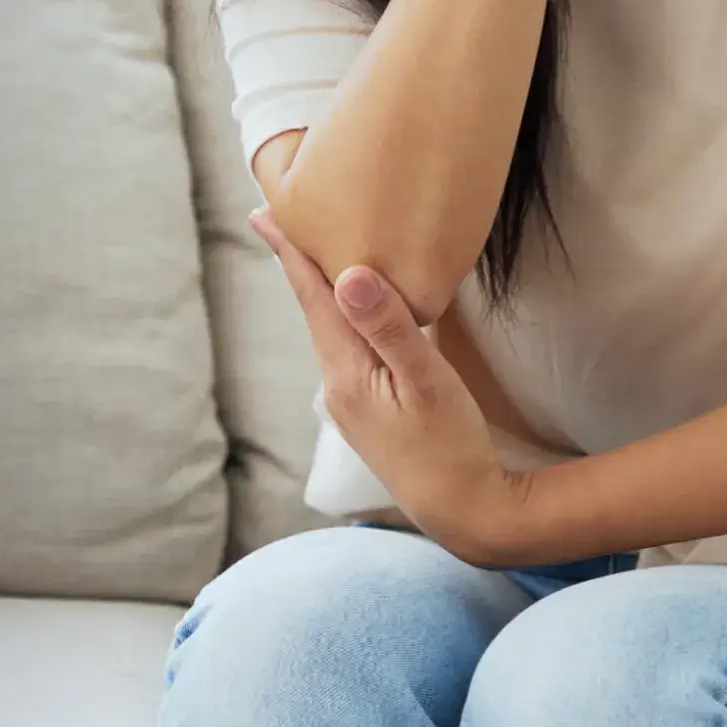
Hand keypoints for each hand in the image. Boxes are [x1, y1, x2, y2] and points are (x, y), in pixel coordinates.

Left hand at [248, 204, 533, 565]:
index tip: (262, 213)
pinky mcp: (368, 413)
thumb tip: (348, 276)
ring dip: (318, 292)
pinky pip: (346, 350)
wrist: (463, 513)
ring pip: (330, 331)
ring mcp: (350, 403)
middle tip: (278, 220)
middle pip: (314, 310)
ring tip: (309, 257)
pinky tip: (350, 315)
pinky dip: (342, 320)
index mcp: (345, 372)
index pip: (312, 297)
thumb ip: (389, 328)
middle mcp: (337, 385)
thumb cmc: (453, 447)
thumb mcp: (428, 383)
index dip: (289, 252)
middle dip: (298, 265)